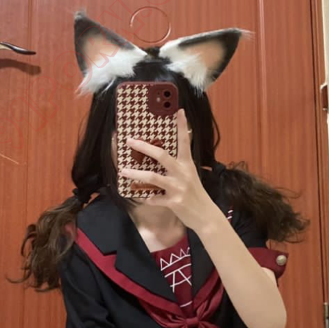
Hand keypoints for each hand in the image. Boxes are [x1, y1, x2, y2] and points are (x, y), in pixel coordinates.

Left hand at [119, 108, 215, 232]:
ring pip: (153, 177)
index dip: (182, 125)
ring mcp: (178, 187)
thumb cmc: (195, 194)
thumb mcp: (190, 175)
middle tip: (130, 141)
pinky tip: (144, 198)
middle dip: (144, 147)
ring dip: (136, 174)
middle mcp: (182, 173)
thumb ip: (179, 165)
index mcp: (187, 164)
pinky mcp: (174, 202)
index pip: (185, 141)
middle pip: (161, 155)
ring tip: (123, 171)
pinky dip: (147, 198)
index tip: (178, 110)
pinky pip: (154, 199)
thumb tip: (163, 155)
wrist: (205, 216)